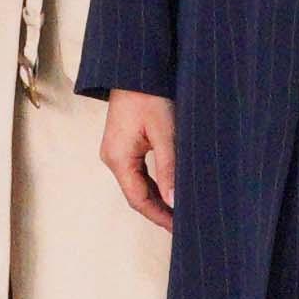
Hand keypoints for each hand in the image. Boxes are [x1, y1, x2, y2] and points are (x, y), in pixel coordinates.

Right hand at [101, 89, 176, 230]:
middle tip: (185, 223)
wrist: (135, 70)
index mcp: (118, 159)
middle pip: (136, 195)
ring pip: (138, 185)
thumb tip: (174, 201)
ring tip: (181, 211)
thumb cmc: (149, 96)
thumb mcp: (164, 133)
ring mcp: (117, 152)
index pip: (138, 200)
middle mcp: (113, 158)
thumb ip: (169, 168)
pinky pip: (138, 173)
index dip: (159, 216)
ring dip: (158, 198)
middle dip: (160, 211)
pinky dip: (155, 184)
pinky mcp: (124, 145)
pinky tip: (170, 189)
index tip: (180, 228)